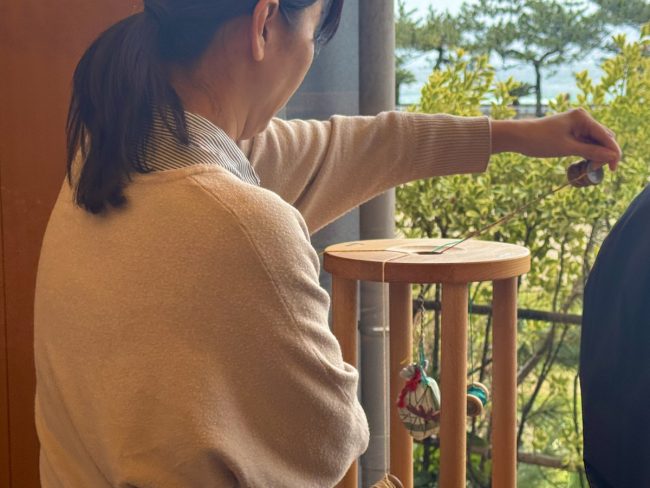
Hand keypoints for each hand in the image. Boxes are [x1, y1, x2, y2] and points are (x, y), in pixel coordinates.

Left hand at [491, 108, 621, 170]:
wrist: (519, 137)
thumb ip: (591, 151)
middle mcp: (583, 118)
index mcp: (583, 118)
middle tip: (597, 169)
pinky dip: (588, 152)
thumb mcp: (567, 148)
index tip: (614, 168)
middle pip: (603, 138)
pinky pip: (586, 143)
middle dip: (604, 153)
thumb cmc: (540, 140)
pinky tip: (586, 162)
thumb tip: (612, 156)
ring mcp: (577, 125)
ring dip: (596, 154)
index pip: (606, 136)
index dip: (612, 152)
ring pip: (595, 141)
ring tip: (590, 167)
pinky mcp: (571, 132)